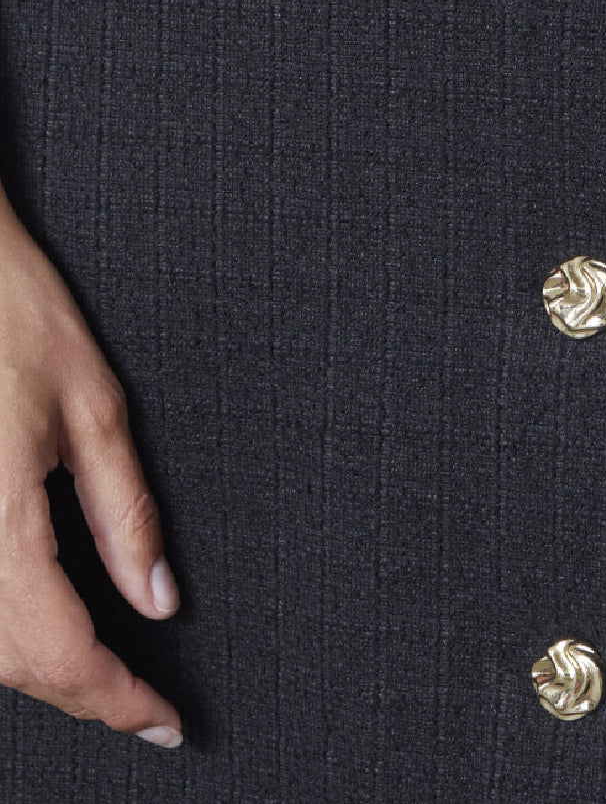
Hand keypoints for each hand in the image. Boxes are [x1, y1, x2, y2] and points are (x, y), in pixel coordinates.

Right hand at [0, 186, 182, 746]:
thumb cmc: (15, 313)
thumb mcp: (96, 406)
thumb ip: (125, 511)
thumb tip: (156, 595)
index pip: (60, 650)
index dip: (116, 699)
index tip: (161, 719)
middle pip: (12, 665)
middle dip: (82, 696)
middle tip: (142, 704)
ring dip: (39, 672)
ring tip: (100, 677)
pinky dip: (3, 636)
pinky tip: (38, 626)